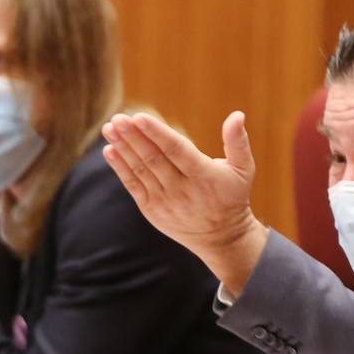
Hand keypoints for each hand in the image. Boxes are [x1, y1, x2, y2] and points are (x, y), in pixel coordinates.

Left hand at [101, 111, 267, 295]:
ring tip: (109, 128)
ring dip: (123, 148)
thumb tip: (238, 114)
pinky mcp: (151, 209)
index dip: (157, 133)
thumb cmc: (231, 196)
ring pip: (140, 170)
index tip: (139, 117)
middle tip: (118, 118)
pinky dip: (120, 168)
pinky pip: (133, 185)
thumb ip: (238, 141)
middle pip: (153, 158)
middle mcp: (181, 189)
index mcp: (203, 175)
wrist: (220, 238)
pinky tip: (110, 149)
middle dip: (133, 137)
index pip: (176, 150)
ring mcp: (164, 201)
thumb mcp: (243, 169)